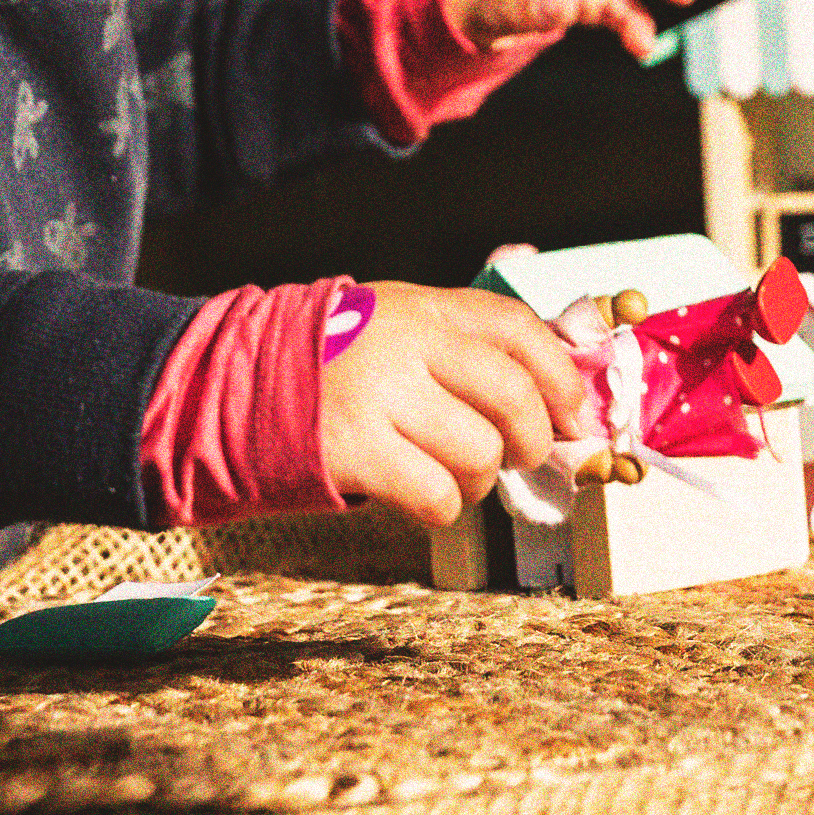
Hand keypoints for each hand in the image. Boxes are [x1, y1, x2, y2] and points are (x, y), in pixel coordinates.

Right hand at [319, 283, 597, 527]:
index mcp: (422, 307)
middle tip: (518, 454)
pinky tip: (422, 493)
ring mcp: (379, 396)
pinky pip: (438, 496)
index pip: (516, 329)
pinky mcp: (355, 449)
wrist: (240, 384)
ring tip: (452, 474)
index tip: (573, 414)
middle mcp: (404, 344)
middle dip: (531, 439)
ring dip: (480, 480)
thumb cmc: (336, 362)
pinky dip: (443, 506)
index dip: (561, 376)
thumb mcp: (397, 323)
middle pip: (512, 397)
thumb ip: (466, 342)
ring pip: (479, 454)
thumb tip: (561, 393)